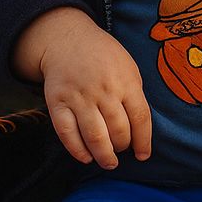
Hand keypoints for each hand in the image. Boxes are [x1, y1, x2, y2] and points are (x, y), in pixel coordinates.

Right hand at [13, 7, 150, 169]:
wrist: (68, 39)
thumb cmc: (104, 56)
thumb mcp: (129, 67)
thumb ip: (135, 95)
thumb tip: (140, 130)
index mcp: (126, 81)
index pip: (140, 119)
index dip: (144, 142)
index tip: (144, 155)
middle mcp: (103, 90)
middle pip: (118, 131)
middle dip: (122, 148)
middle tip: (121, 151)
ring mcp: (79, 97)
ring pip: (95, 137)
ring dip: (104, 156)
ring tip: (108, 162)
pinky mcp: (57, 102)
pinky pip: (67, 133)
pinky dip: (77, 150)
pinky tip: (86, 157)